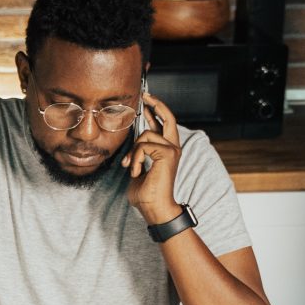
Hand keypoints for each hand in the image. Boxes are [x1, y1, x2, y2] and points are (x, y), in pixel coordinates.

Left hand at [122, 90, 182, 223]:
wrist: (154, 209)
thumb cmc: (146, 194)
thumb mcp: (138, 169)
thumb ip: (138, 155)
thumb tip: (132, 146)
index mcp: (167, 150)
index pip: (163, 125)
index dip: (156, 111)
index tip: (147, 102)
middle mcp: (173, 148)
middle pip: (168, 118)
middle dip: (156, 104)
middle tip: (145, 95)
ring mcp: (172, 150)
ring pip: (145, 135)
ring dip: (132, 153)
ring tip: (132, 168)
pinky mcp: (167, 154)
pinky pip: (142, 146)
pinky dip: (135, 159)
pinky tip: (136, 172)